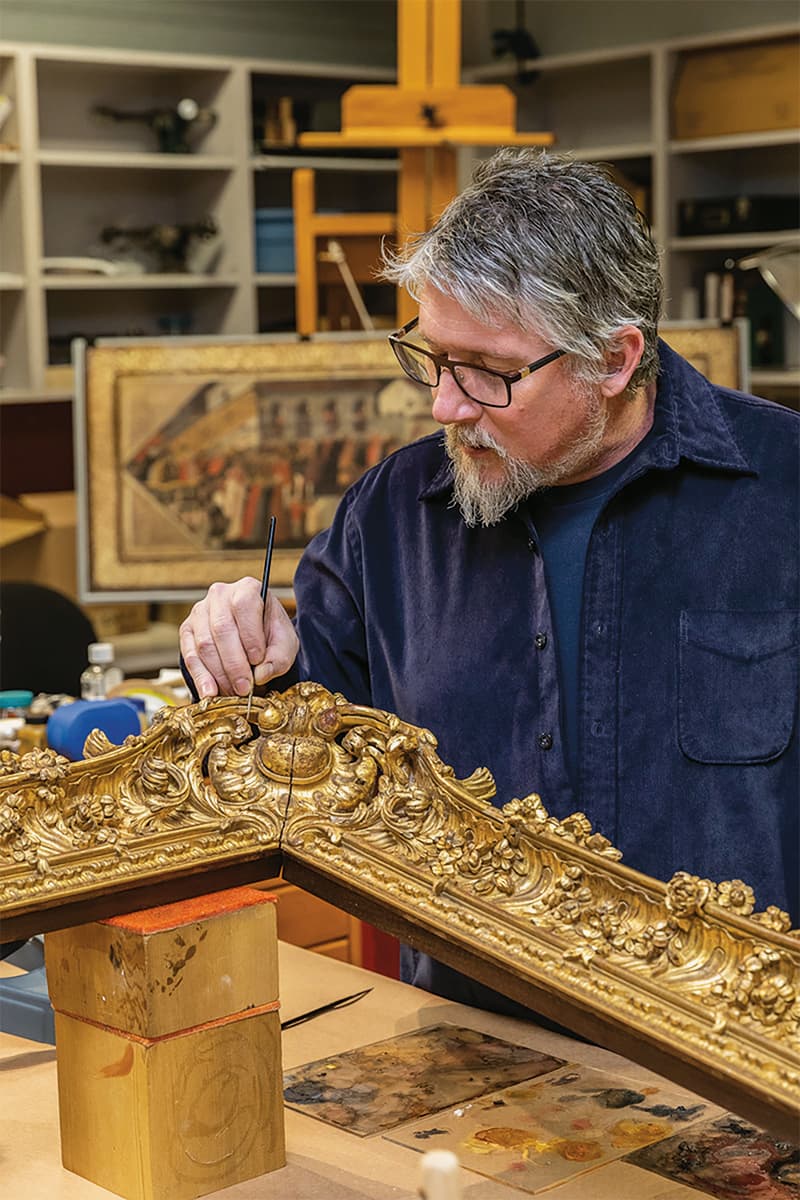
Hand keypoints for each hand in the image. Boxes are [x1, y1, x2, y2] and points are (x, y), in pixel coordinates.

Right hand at [179, 577, 298, 698]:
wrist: (254, 637)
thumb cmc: (270, 634)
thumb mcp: (285, 643)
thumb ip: (279, 657)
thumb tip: (261, 674)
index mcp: (247, 589)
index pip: (244, 606)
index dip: (250, 635)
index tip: (258, 660)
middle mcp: (220, 595)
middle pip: (222, 629)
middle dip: (234, 663)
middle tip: (244, 687)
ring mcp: (200, 612)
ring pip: (204, 645)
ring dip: (218, 673)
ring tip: (232, 692)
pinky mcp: (188, 631)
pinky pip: (190, 655)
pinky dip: (200, 676)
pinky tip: (210, 692)